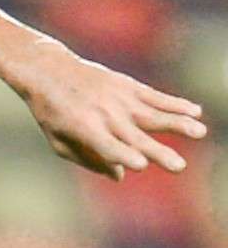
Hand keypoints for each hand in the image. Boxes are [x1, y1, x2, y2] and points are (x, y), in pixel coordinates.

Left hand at [17, 45, 206, 179]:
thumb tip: (120, 176)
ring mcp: (117, 99)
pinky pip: (155, 96)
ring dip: (177, 123)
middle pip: (135, 137)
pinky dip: (175, 103)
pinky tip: (195, 111)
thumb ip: (88, 159)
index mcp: (83, 130)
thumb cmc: (52, 113)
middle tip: (179, 167)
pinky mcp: (126, 86)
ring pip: (152, 113)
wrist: (49, 71)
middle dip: (157, 152)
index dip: (123, 155)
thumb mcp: (59, 141)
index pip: (106, 146)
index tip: (140, 165)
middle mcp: (103, 115)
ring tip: (199, 131)